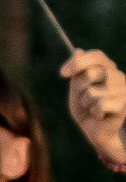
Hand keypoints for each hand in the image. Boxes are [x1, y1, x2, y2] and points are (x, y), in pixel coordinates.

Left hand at [64, 48, 125, 173]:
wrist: (96, 131)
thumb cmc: (86, 108)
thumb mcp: (77, 88)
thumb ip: (77, 72)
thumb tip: (78, 51)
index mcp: (108, 68)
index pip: (96, 56)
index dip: (78, 62)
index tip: (62, 74)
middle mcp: (118, 76)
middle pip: (90, 73)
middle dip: (79, 88)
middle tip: (84, 99)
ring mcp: (123, 90)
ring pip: (92, 92)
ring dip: (86, 104)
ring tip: (93, 108)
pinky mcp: (123, 104)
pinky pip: (99, 104)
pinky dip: (94, 112)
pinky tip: (100, 115)